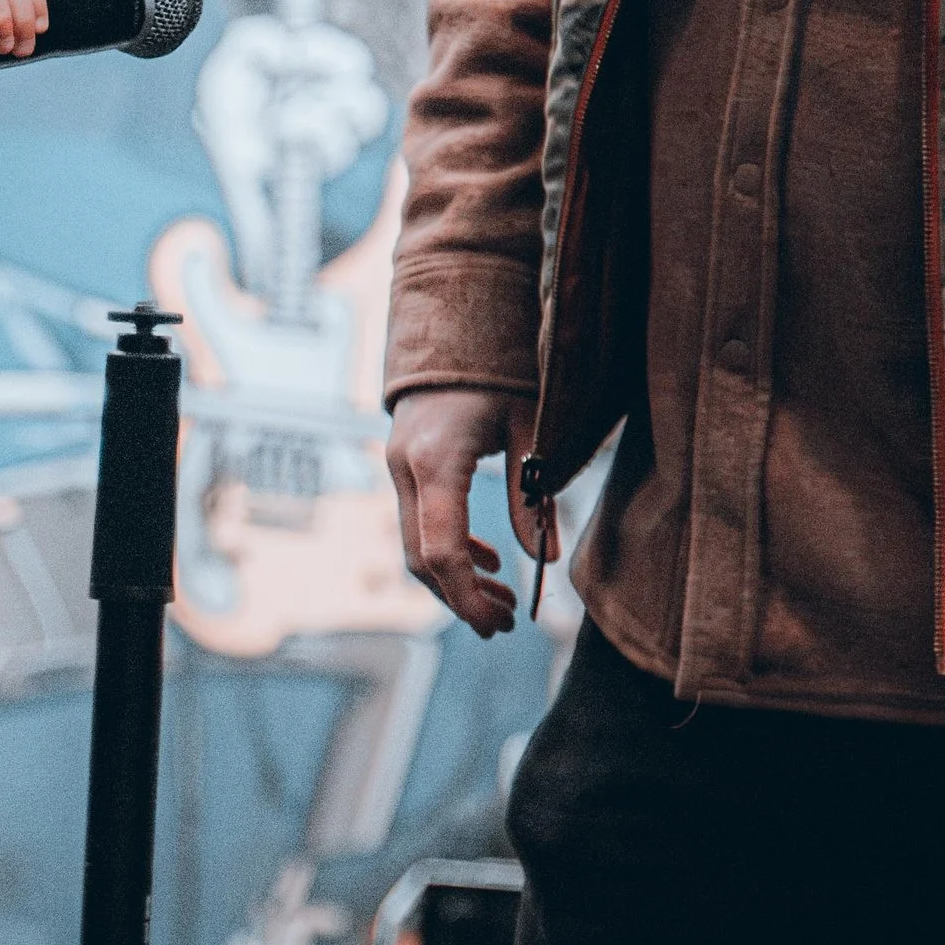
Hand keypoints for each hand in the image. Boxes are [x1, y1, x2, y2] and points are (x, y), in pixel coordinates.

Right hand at [388, 387, 551, 639]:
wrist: (454, 319)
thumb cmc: (499, 368)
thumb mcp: (529, 428)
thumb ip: (533, 494)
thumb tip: (546, 560)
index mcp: (435, 461)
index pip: (441, 550)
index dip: (469, 596)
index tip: (502, 622)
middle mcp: (405, 469)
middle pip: (421, 559)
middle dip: (462, 600)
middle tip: (507, 625)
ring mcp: (398, 467)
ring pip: (415, 546)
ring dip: (456, 580)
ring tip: (503, 604)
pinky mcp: (405, 465)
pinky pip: (419, 523)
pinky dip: (450, 550)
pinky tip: (490, 560)